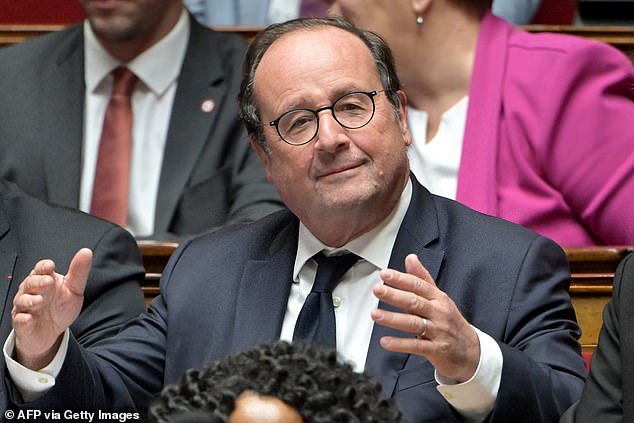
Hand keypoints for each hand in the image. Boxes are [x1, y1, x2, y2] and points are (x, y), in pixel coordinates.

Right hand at [11, 248, 92, 369]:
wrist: (52, 333)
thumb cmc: (60, 308)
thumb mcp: (74, 289)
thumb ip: (79, 272)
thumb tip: (86, 253)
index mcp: (45, 280)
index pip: (41, 269)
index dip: (43, 267)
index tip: (50, 266)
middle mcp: (32, 292)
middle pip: (30, 283)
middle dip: (37, 282)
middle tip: (47, 282)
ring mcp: (25, 308)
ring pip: (22, 301)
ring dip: (29, 300)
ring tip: (39, 301)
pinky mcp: (22, 324)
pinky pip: (20, 320)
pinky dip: (23, 319)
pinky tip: (29, 318)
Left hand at [371, 254, 479, 381]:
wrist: (471, 351)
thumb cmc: (451, 322)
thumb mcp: (439, 297)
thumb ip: (422, 278)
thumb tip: (410, 258)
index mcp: (438, 298)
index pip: (418, 285)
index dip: (401, 279)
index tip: (385, 274)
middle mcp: (438, 312)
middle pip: (414, 302)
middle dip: (395, 295)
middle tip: (378, 290)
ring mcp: (438, 331)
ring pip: (414, 323)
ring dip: (393, 319)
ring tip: (376, 314)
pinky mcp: (436, 349)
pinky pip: (416, 346)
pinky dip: (400, 344)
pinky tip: (386, 341)